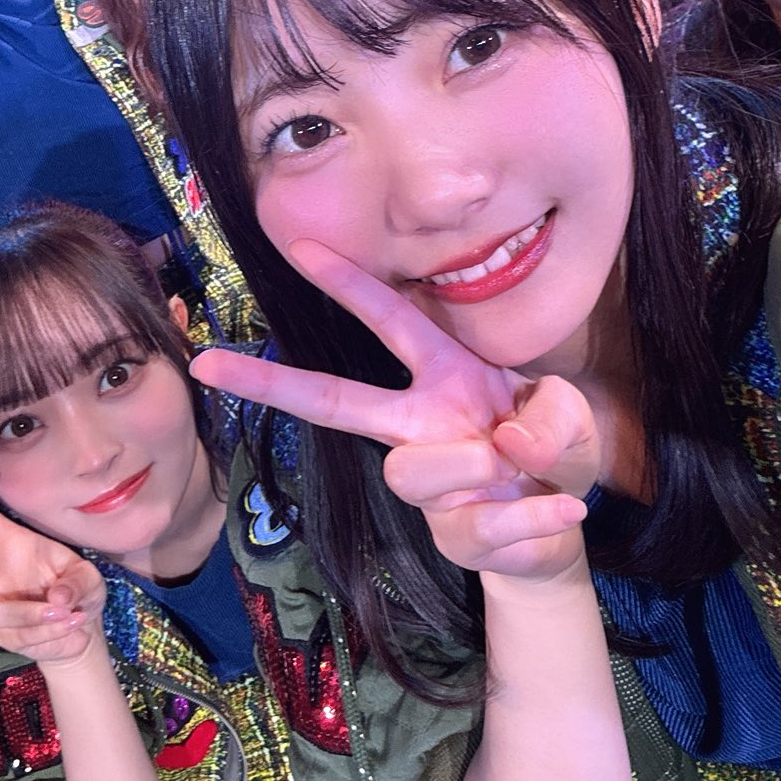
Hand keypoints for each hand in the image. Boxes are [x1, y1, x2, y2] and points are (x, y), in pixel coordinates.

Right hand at [0, 483, 107, 664]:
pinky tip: (69, 624)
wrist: (80, 631)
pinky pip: (20, 637)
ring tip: (65, 611)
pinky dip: (51, 631)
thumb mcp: (88, 578)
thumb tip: (58, 598)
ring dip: (30, 614)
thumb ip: (78, 582)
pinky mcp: (2, 637)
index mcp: (9, 545)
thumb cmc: (75, 589)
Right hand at [188, 240, 592, 579]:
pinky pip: (474, 526)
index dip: (349, 284)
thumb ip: (552, 417)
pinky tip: (561, 508)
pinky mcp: (446, 533)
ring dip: (474, 470)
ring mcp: (427, 481)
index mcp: (445, 376)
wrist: (562, 527)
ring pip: (412, 473)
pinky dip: (531, 517)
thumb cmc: (550, 450)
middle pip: (335, 401)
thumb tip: (504, 442)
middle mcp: (421, 423)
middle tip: (209, 362)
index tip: (300, 247)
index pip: (393, 321)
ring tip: (519, 474)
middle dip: (270, 381)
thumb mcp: (571, 416)